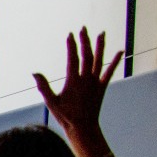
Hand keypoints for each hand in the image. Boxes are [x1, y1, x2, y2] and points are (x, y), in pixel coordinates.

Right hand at [33, 27, 120, 156]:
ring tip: (101, 33)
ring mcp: (96, 82)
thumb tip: (35, 73)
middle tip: (83, 29)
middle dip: (85, 41)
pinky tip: (121, 51)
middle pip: (86, 55)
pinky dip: (115, 61)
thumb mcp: (51, 103)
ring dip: (100, 46)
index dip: (71, 46)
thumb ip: (44, 87)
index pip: (72, 58)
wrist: (83, 128)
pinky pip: (109, 71)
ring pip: (99, 60)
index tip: (69, 35)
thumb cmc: (66, 117)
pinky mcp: (102, 87)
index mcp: (73, 81)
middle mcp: (86, 79)